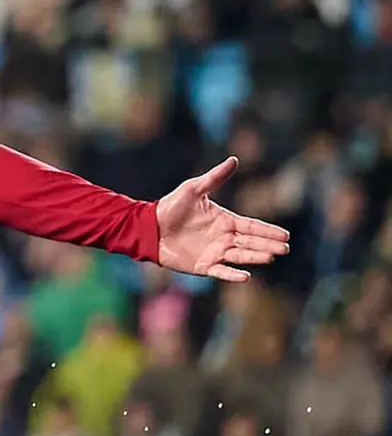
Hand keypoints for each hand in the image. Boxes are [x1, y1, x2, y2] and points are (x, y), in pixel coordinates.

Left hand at [155, 157, 289, 281]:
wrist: (149, 227)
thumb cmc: (171, 207)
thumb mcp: (193, 189)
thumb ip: (215, 177)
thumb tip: (234, 159)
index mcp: (225, 221)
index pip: (252, 226)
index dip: (268, 231)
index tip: (286, 236)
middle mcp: (223, 238)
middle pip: (251, 242)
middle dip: (268, 245)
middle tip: (285, 249)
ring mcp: (214, 253)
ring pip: (240, 256)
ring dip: (255, 257)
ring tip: (270, 257)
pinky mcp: (203, 266)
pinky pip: (221, 272)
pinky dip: (233, 275)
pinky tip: (246, 276)